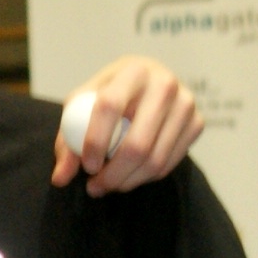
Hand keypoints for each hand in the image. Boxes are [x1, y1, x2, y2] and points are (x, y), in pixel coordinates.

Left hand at [51, 57, 203, 196]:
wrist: (147, 85)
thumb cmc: (108, 96)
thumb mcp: (81, 107)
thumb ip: (67, 141)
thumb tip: (60, 178)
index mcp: (132, 70)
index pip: (110, 107)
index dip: (95, 142)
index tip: (86, 166)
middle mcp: (164, 83)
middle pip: (137, 144)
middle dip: (112, 175)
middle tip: (95, 187)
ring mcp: (186, 103)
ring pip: (154, 160)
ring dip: (127, 182)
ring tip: (107, 184)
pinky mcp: (197, 122)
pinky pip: (169, 164)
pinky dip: (145, 178)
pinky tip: (129, 176)